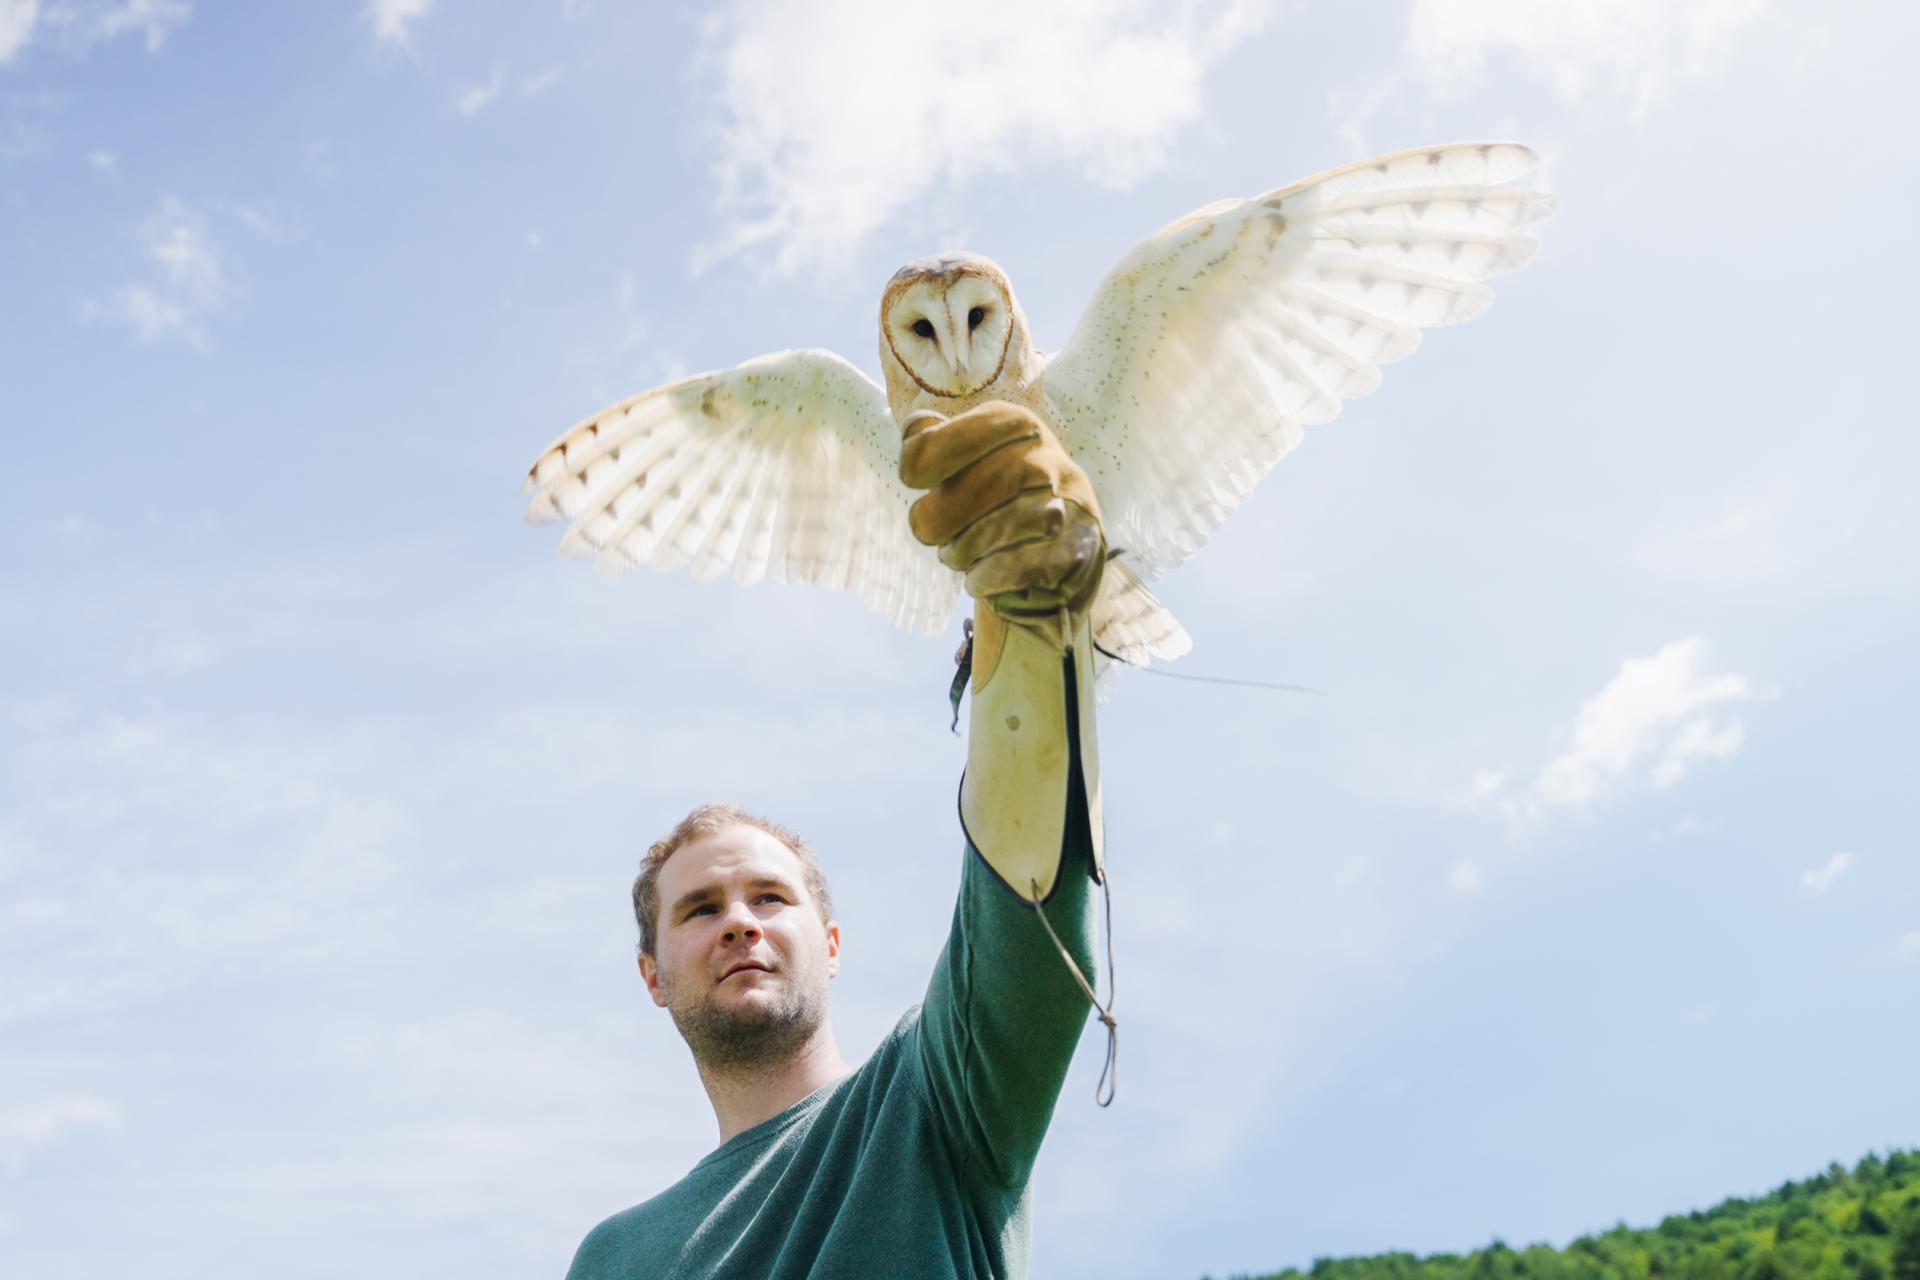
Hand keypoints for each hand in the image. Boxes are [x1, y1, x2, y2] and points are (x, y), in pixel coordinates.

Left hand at [900, 401, 1106, 621]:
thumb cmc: (1001, 500)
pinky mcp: (1079, 545)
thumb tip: (916, 426)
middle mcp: (1042, 454)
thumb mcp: (970, 459)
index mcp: (1011, 422)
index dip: (914, 474)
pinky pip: (1014, 568)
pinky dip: (986, 578)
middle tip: (938, 537)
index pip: (926, 451)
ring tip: (962, 556)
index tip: (921, 484)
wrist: (1066, 547)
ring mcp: (1065, 499)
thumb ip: (930, 441)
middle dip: (935, 525)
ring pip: (984, 536)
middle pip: (951, 498)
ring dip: (962, 554)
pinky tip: (981, 577)